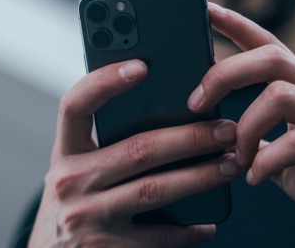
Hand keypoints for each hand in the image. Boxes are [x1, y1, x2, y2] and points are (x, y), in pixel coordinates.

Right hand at [28, 59, 241, 246]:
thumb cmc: (76, 202)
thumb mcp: (77, 169)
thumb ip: (105, 143)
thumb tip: (169, 110)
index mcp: (64, 152)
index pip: (75, 105)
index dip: (104, 82)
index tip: (142, 65)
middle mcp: (69, 182)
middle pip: (137, 149)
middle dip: (190, 136)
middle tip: (226, 130)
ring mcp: (86, 218)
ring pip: (155, 189)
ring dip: (200, 176)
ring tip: (231, 165)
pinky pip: (158, 237)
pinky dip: (188, 230)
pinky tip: (208, 222)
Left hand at [186, 2, 294, 247]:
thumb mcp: (288, 159)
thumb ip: (261, 143)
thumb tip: (221, 138)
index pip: (271, 46)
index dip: (238, 25)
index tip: (206, 8)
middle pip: (272, 57)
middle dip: (225, 73)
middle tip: (195, 103)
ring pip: (281, 94)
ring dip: (245, 127)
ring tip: (235, 158)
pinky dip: (267, 161)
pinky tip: (255, 178)